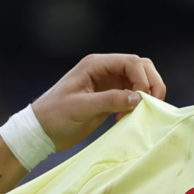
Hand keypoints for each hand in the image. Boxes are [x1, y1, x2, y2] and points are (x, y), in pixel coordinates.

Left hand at [32, 54, 166, 150]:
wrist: (42, 131)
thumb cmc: (55, 116)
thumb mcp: (80, 108)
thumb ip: (109, 100)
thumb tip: (138, 98)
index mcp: (95, 65)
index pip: (131, 62)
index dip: (142, 79)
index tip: (141, 100)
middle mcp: (104, 70)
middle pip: (140, 67)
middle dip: (151, 84)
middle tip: (151, 104)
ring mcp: (108, 83)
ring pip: (140, 79)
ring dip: (146, 94)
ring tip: (138, 111)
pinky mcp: (110, 96)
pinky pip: (133, 94)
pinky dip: (137, 104)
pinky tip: (126, 117)